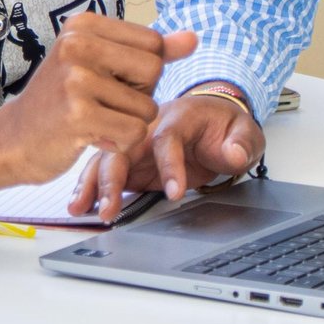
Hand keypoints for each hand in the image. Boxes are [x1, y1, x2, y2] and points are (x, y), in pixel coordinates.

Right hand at [0, 15, 194, 198]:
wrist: (12, 139)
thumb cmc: (60, 101)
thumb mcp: (100, 64)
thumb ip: (150, 52)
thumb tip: (193, 39)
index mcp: (83, 24)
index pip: (153, 44)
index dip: (141, 72)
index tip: (106, 80)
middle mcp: (78, 44)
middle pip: (154, 72)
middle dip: (138, 97)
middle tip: (99, 103)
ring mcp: (76, 79)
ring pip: (147, 109)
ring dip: (127, 125)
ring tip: (92, 121)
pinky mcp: (78, 114)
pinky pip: (134, 133)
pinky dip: (119, 144)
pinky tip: (91, 138)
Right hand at [73, 88, 264, 217]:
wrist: (212, 119)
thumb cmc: (224, 126)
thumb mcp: (244, 131)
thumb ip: (241, 142)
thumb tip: (233, 154)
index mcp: (179, 115)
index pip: (169, 138)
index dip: (169, 165)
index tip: (175, 193)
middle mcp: (150, 126)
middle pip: (124, 147)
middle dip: (113, 178)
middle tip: (108, 208)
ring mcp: (136, 142)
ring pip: (108, 159)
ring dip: (93, 184)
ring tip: (79, 208)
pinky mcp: (131, 160)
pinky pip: (107, 171)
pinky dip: (91, 187)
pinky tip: (78, 203)